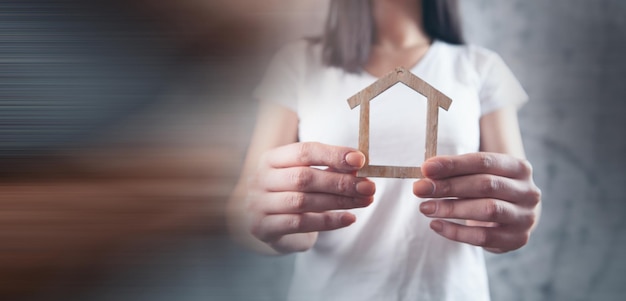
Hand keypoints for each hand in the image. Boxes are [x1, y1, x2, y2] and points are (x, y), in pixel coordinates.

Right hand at [246, 142, 375, 253]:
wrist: (264, 223)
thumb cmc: (290, 193)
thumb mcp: (305, 176)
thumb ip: (328, 170)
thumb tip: (357, 168)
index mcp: (271, 159)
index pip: (304, 151)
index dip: (333, 154)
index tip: (360, 160)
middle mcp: (261, 179)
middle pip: (304, 178)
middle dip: (341, 182)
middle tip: (368, 186)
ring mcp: (259, 205)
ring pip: (303, 202)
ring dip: (339, 201)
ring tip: (365, 201)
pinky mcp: (264, 228)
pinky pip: (300, 224)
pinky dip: (328, 222)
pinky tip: (349, 218)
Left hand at [413, 152, 540, 252]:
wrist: (514, 217)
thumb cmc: (489, 191)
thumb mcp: (478, 175)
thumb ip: (456, 172)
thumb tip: (426, 172)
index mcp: (519, 167)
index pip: (484, 161)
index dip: (453, 164)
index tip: (426, 168)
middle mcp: (527, 191)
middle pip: (485, 185)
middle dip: (448, 186)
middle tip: (419, 189)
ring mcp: (525, 217)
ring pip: (487, 210)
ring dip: (451, 208)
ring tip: (425, 207)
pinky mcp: (516, 239)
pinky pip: (482, 237)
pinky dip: (455, 232)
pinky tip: (436, 225)